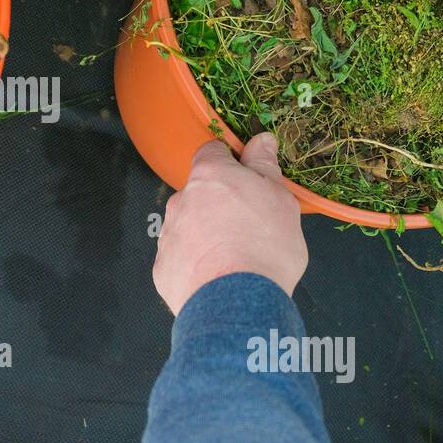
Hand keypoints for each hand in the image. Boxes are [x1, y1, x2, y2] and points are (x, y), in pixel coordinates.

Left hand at [152, 135, 307, 314]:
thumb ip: (265, 166)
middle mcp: (181, 200)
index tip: (248, 178)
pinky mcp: (163, 268)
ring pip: (189, 225)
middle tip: (250, 226)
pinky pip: (180, 257)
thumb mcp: (278, 199)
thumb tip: (261, 140)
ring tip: (235, 257)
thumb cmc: (264, 245)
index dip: (231, 162)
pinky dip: (196, 263)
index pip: (212, 152)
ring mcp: (168, 235)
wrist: (236, 302)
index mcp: (209, 176)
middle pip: (200, 192)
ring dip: (207, 233)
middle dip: (220, 203)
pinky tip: (218, 277)